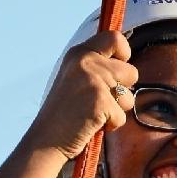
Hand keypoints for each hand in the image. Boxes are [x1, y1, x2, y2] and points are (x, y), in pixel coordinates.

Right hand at [26, 31, 139, 159]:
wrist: (46, 139)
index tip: (116, 67)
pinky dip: (110, 125)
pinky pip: (121, 116)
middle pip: (130, 71)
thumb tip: (125, 60)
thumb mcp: (75, 78)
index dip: (123, 53)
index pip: (115, 38)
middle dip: (122, 91)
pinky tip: (91, 125)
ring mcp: (94, 80)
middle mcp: (87, 62)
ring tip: (92, 114)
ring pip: (128, 97)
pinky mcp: (101, 101)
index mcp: (79, 53)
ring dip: (116, 110)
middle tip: (99, 101)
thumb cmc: (63, 112)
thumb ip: (96, 66)